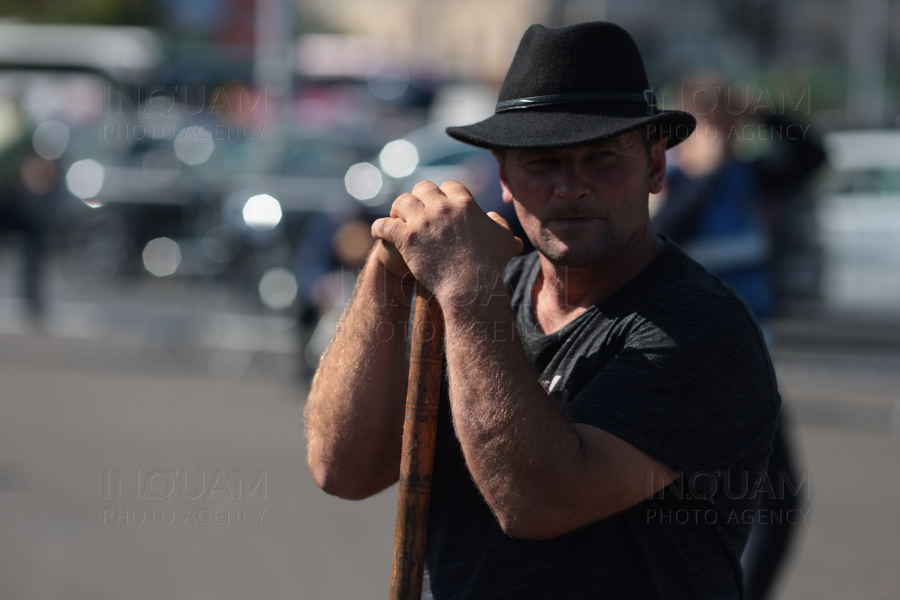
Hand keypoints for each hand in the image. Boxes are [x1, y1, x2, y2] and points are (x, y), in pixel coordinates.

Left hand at [371, 180, 523, 301]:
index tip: (439, 205)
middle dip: (419, 198)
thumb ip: (501, 225)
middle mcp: (442, 207)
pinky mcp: (406, 238)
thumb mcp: (505, 241)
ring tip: (397, 220)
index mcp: (464, 203)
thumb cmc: (491, 266)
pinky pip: (384, 224)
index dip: (443, 195)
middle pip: (423, 188)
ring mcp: (422, 221)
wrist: (471, 287)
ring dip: (398, 210)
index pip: (449, 186)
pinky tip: (379, 232)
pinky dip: (379, 227)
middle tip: (415, 212)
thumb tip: (493, 217)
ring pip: (401, 201)